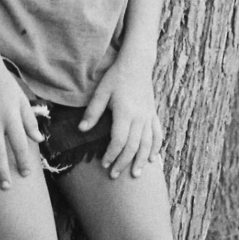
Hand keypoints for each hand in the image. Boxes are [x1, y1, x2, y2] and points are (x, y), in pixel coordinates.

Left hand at [79, 51, 161, 179]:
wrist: (137, 64)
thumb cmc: (116, 77)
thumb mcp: (101, 92)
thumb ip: (92, 112)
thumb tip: (81, 130)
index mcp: (125, 113)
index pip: (119, 141)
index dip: (111, 155)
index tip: (103, 164)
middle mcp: (139, 117)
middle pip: (133, 146)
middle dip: (124, 163)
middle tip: (114, 175)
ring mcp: (148, 116)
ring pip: (147, 144)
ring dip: (141, 160)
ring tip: (135, 174)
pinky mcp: (153, 114)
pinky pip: (157, 134)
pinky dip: (156, 148)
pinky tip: (152, 159)